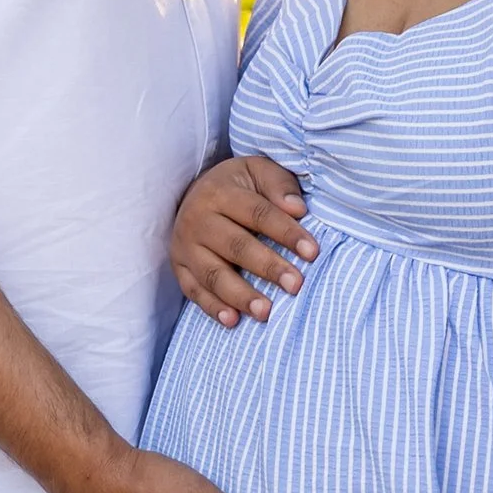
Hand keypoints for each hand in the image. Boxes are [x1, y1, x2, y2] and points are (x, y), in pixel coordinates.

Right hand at [172, 153, 320, 328]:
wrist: (196, 193)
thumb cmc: (239, 186)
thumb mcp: (258, 171)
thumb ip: (278, 185)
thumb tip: (297, 209)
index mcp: (220, 192)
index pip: (258, 213)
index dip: (286, 232)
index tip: (312, 252)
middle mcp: (197, 219)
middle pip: (236, 246)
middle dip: (268, 267)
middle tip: (296, 285)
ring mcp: (185, 246)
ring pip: (213, 274)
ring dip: (240, 295)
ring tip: (266, 312)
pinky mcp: (179, 268)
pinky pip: (194, 291)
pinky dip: (213, 307)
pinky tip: (233, 321)